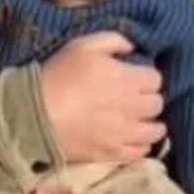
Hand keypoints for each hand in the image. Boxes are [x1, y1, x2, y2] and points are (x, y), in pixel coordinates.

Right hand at [38, 31, 164, 164]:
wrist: (36, 115)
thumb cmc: (59, 76)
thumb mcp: (83, 45)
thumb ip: (113, 40)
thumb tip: (132, 46)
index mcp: (129, 79)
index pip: (156, 78)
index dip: (144, 76)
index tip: (132, 77)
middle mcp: (134, 107)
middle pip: (157, 104)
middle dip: (148, 99)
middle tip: (133, 98)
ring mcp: (125, 133)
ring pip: (156, 131)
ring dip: (150, 123)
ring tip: (138, 121)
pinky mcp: (114, 153)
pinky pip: (141, 152)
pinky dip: (140, 145)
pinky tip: (130, 139)